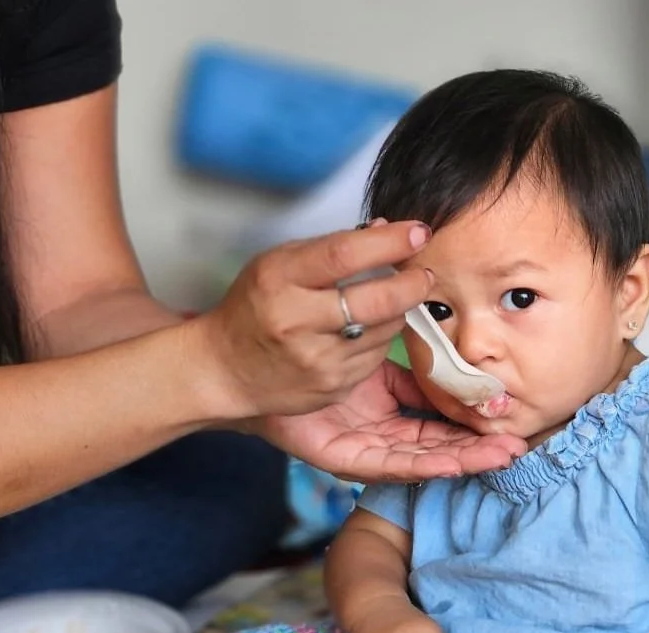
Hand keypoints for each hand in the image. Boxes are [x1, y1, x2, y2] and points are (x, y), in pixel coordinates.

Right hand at [192, 220, 435, 418]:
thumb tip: (387, 230)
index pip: (344, 255)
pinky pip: (375, 357)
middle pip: (376, 300)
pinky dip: (380, 340)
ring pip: (384, 330)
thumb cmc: (255, 306)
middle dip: (412, 283)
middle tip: (424, 273)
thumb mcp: (279, 264)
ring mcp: (317, 359)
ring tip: (391, 299)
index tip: (418, 233)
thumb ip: (330, 248)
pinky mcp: (332, 386)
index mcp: (280, 279)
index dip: (389, 243)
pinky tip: (367, 331)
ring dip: (397, 312)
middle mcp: (297, 322)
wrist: (224, 370)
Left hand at [261, 359, 526, 481]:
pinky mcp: (344, 461)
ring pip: (422, 461)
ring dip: (463, 461)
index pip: (442, 426)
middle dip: (480, 450)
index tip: (510, 421)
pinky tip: (452, 464)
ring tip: (500, 456)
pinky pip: (389, 465)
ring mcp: (365, 453)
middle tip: (518, 447)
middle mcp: (383, 440)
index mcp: (392, 418)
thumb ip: (416, 370)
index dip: (475, 426)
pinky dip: (423, 466)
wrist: (262, 366)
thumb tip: (459, 365)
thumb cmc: (318, 362)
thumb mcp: (380, 362)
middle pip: (440, 450)